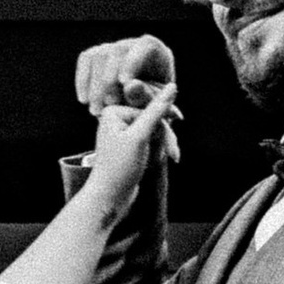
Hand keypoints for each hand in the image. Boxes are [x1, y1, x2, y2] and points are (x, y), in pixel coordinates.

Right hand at [74, 33, 176, 120]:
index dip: (132, 61)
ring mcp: (113, 48)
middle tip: (108, 106)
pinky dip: (83, 80)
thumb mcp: (154, 105)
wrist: (140, 111)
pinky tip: (84, 101)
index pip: (143, 46)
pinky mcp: (97, 55)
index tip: (124, 83)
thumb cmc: (155, 108)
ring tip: (97, 111)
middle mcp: (133, 45)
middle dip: (110, 79)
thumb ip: (145, 96)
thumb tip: (129, 85)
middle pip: (117, 51)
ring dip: (95, 85)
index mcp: (155, 51)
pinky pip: (86, 60)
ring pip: (98, 55)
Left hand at [80, 76, 179, 215]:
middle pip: (152, 118)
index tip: (170, 144)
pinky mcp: (128, 144)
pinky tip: (161, 159)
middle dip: (164, 137)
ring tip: (169, 159)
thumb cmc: (120, 167)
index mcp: (113, 110)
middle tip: (173, 154)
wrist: (109, 197)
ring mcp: (122, 131)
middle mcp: (116, 118)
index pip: (149, 109)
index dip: (162, 127)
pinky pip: (150, 139)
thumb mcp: (140, 136)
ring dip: (163, 145)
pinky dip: (158, 149)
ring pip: (154, 130)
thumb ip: (156, 110)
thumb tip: (173, 86)